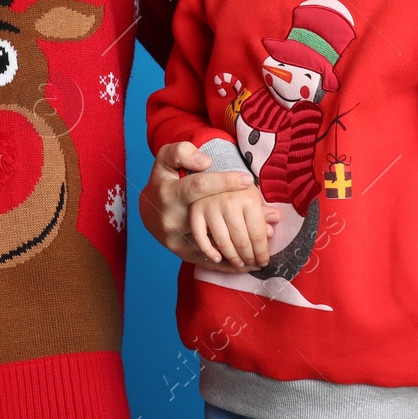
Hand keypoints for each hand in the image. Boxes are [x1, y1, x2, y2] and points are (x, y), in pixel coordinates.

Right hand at [139, 141, 278, 272]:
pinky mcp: (179, 252)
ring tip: (262, 251)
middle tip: (269, 224)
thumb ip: (182, 153)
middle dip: (239, 224)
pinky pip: (205, 260)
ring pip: (210, 245)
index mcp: (170, 193)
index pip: (199, 186)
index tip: (248, 180)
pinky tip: (244, 265)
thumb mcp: (166, 159)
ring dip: (236, 250)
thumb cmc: (164, 180)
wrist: (148, 210)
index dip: (223, 182)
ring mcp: (175, 238)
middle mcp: (172, 218)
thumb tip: (205, 161)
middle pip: (209, 220)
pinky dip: (225, 264)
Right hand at [188, 184, 269, 268]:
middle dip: (249, 257)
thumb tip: (276, 219)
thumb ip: (264, 210)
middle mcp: (230, 201)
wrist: (212, 176)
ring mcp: (210, 207)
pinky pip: (201, 238)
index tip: (264, 261)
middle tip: (253, 264)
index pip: (258, 234)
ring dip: (232, 258)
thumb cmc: (237, 189)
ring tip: (240, 264)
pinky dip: (209, 251)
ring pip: (223, 243)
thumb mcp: (254, 195)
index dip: (262, 252)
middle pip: (241, 241)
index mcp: (249, 197)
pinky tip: (217, 259)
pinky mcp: (195, 212)